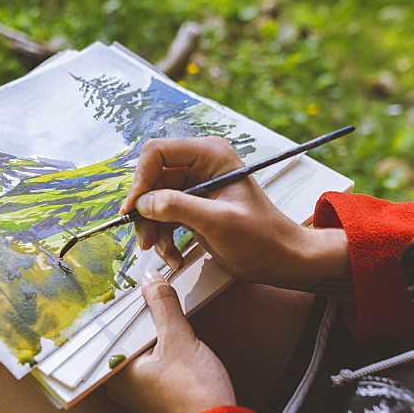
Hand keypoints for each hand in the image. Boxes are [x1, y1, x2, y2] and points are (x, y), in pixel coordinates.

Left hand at [107, 270, 235, 412]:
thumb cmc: (195, 394)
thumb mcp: (180, 340)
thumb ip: (163, 305)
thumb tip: (152, 279)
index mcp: (114, 372)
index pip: (108, 327)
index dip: (119, 302)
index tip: (126, 281)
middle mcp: (117, 384)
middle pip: (122, 336)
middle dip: (135, 314)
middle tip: (145, 288)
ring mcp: (135, 392)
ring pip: (136, 348)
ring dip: (148, 328)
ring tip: (157, 305)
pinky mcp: (153, 395)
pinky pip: (148, 360)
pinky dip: (156, 345)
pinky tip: (168, 331)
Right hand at [122, 137, 349, 291]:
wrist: (280, 259)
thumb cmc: (262, 237)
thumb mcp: (219, 222)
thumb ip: (178, 208)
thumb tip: (143, 203)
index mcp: (210, 155)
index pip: (157, 153)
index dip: (140, 180)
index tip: (133, 210)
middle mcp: (200, 165)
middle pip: (151, 180)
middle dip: (146, 213)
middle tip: (146, 241)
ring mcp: (195, 187)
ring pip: (153, 202)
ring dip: (153, 230)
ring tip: (164, 253)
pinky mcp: (192, 207)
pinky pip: (163, 217)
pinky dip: (163, 238)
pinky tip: (174, 256)